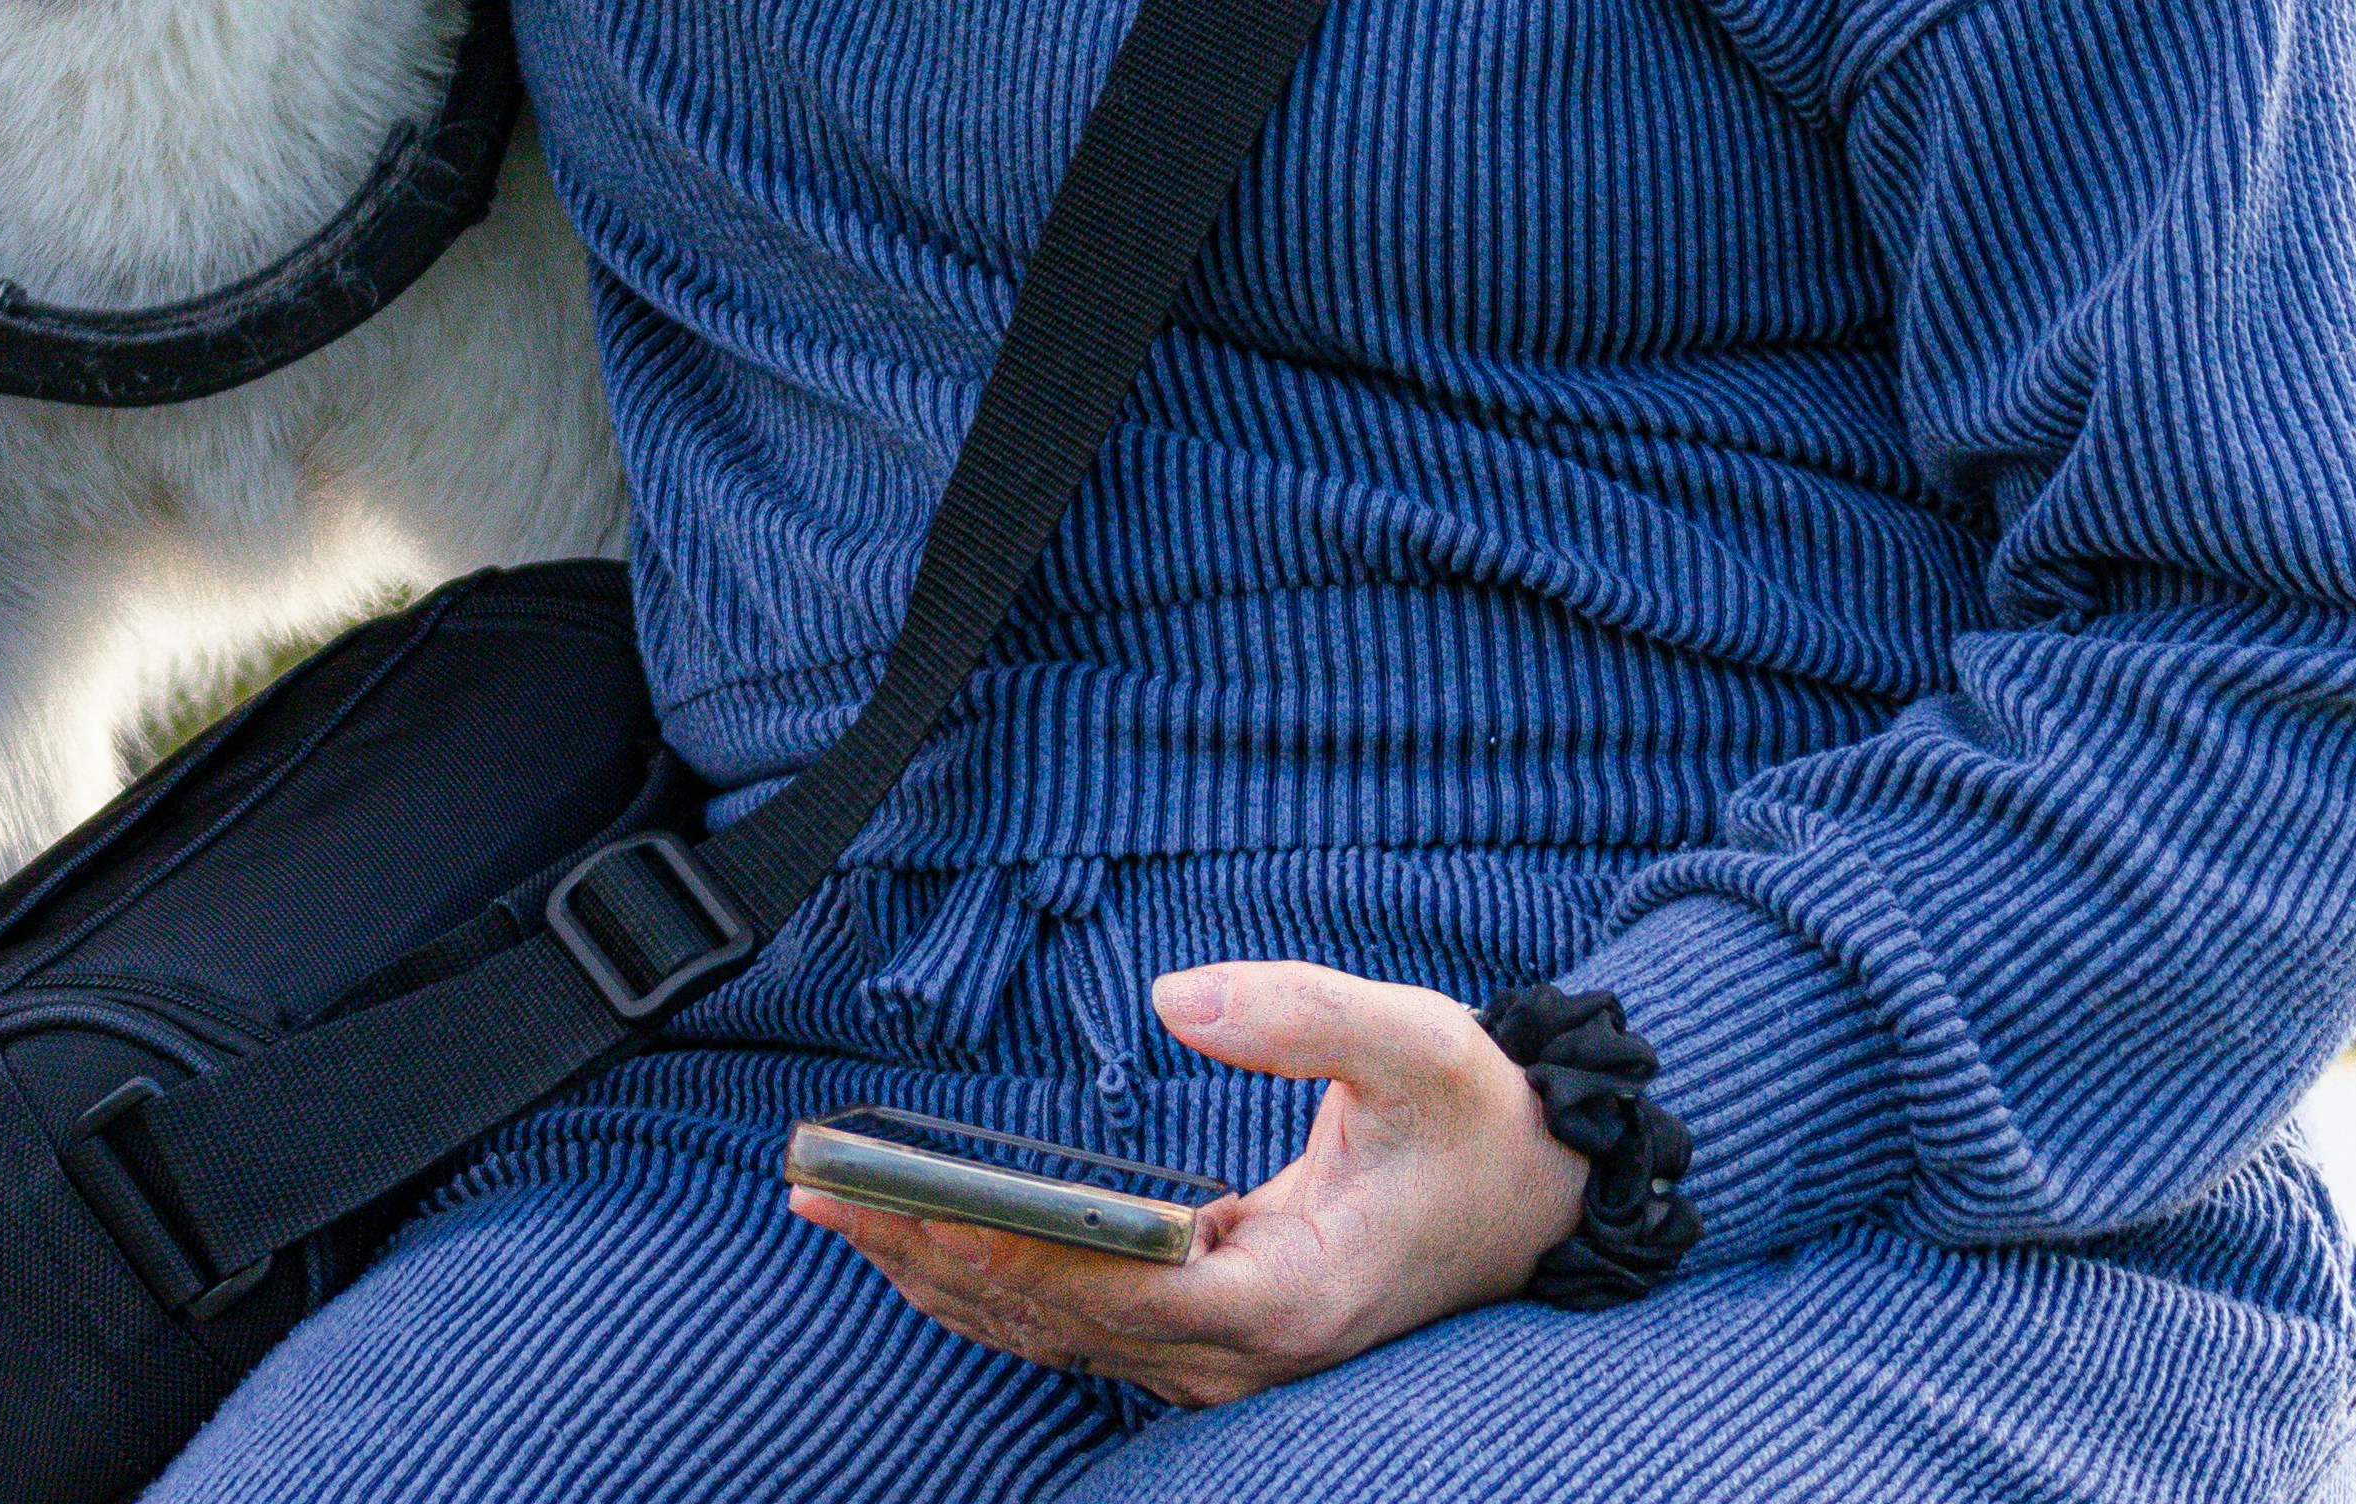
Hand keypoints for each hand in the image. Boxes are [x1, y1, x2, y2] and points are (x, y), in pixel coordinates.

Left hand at [788, 963, 1589, 1407]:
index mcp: (1293, 1295)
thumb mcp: (1414, 1038)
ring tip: (832, 1212)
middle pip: (1056, 1323)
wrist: (1541, 1194)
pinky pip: (1079, 1327)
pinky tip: (920, 1238)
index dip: (1000, 1251)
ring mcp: (1227, 1359)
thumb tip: (1172, 997)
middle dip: (929, 1256)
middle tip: (814, 1195)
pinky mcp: (1213, 1335)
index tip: (901, 1207)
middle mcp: (1248, 1353)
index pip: (1113, 1290)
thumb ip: (1300, 1012)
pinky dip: (992, 1285)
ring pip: (1055, 1337)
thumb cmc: (1475, 1115)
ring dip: (941, 1275)